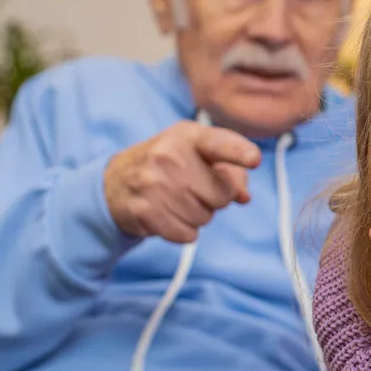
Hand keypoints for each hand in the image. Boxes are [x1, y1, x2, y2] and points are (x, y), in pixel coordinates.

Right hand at [104, 121, 260, 242]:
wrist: (116, 181)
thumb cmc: (171, 166)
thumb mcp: (200, 155)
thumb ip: (232, 171)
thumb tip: (243, 197)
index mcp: (187, 136)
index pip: (218, 143)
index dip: (239, 152)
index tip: (254, 159)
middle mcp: (168, 155)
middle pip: (221, 195)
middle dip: (216, 198)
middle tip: (194, 190)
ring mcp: (151, 183)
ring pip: (205, 217)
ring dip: (199, 216)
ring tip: (179, 200)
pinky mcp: (143, 210)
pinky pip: (187, 234)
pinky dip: (184, 231)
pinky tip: (169, 214)